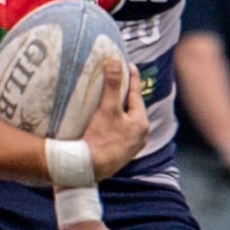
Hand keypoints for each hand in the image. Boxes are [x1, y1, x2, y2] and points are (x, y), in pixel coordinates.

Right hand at [82, 63, 150, 179]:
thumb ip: (112, 84)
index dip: (131, 78)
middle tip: (117, 82)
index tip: (128, 65)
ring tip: (110, 100)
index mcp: (141, 123)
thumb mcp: (107, 108)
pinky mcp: (120, 155)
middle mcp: (141, 136)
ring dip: (119, 111)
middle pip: (132, 109)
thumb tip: (116, 61)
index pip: (136, 94)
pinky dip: (114, 124)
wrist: (88, 167)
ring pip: (126, 122)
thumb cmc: (100, 138)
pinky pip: (120, 133)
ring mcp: (131, 147)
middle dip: (125, 96)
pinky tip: (105, 123)